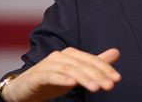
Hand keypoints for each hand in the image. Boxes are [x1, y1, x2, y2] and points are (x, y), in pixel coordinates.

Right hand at [1, 47, 120, 101]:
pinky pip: (51, 75)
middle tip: (110, 86)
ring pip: (69, 70)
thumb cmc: (52, 80)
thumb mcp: (76, 74)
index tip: (117, 79)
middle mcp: (59, 56)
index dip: (105, 68)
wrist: (24, 89)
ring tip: (96, 88)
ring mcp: (47, 65)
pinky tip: (71, 84)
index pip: (90, 60)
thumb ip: (94, 64)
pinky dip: (61, 79)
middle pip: (81, 64)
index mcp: (69, 54)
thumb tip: (116, 52)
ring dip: (83, 78)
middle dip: (97, 75)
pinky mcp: (37, 76)